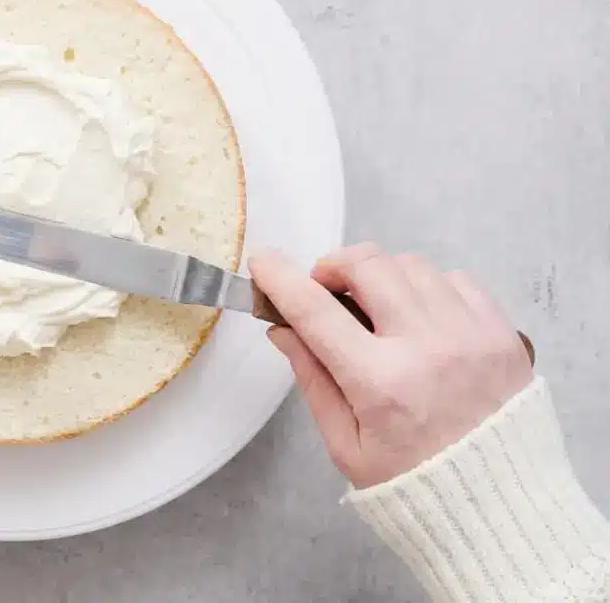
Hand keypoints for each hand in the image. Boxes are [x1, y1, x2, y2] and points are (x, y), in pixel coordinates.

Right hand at [250, 243, 533, 488]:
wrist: (499, 505)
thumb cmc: (414, 482)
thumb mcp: (346, 445)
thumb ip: (313, 379)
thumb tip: (282, 328)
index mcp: (380, 383)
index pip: (316, 312)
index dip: (282, 279)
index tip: (263, 262)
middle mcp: (427, 348)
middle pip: (368, 266)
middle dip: (334, 267)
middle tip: (325, 289)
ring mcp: (471, 334)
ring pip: (411, 266)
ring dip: (381, 276)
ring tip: (375, 306)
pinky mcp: (502, 333)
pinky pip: (456, 279)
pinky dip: (428, 287)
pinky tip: (420, 316)